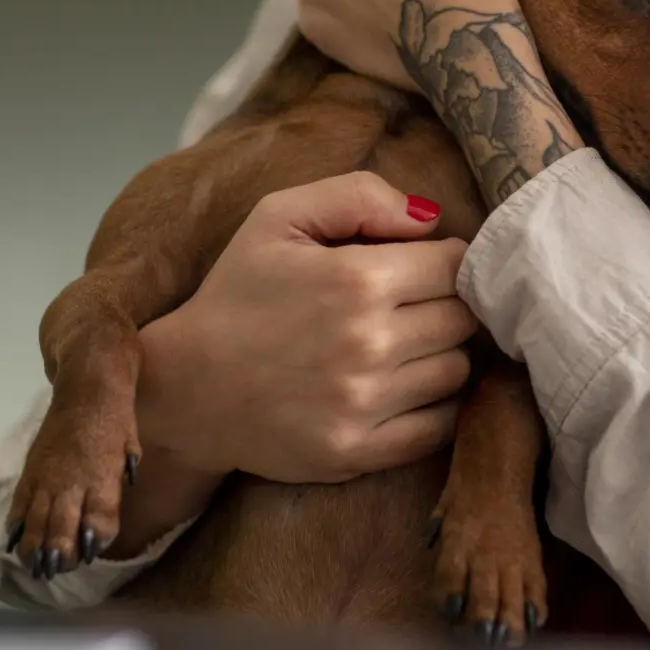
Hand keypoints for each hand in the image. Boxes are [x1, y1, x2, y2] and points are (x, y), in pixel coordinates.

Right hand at [138, 171, 479, 484]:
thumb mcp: (277, 217)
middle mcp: (370, 343)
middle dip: (445, 306)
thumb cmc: (235, 294)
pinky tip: (401, 389)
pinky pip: (438, 428)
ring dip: (439, 355)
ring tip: (401, 347)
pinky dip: (433, 407)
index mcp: (358, 279)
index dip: (443, 261)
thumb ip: (358, 196)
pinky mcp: (358, 452)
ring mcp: (365, 404)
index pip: (455, 265)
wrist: (185, 387)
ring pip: (457, 371)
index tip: (420, 268)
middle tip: (411, 307)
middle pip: (464, 319)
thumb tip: (431, 219)